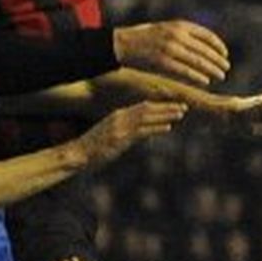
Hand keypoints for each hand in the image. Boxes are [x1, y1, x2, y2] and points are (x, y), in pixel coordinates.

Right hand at [72, 101, 186, 169]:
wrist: (78, 154)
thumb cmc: (93, 147)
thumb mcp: (111, 135)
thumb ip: (126, 132)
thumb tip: (142, 134)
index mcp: (117, 115)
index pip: (142, 107)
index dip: (160, 106)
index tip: (174, 106)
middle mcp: (119, 117)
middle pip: (147, 108)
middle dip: (166, 107)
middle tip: (183, 106)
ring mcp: (119, 127)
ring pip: (147, 117)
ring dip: (165, 114)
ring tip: (180, 113)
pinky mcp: (120, 138)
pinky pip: (141, 131)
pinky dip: (155, 128)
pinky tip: (167, 127)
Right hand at [113, 20, 230, 85]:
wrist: (121, 43)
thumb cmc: (143, 37)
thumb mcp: (165, 28)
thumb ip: (182, 33)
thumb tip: (201, 43)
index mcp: (179, 25)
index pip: (207, 35)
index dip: (218, 46)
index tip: (225, 54)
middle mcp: (176, 34)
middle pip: (204, 49)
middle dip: (217, 60)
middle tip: (226, 69)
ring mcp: (169, 47)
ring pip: (197, 60)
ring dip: (211, 69)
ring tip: (220, 76)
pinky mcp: (161, 60)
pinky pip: (184, 70)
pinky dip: (196, 76)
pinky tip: (205, 81)